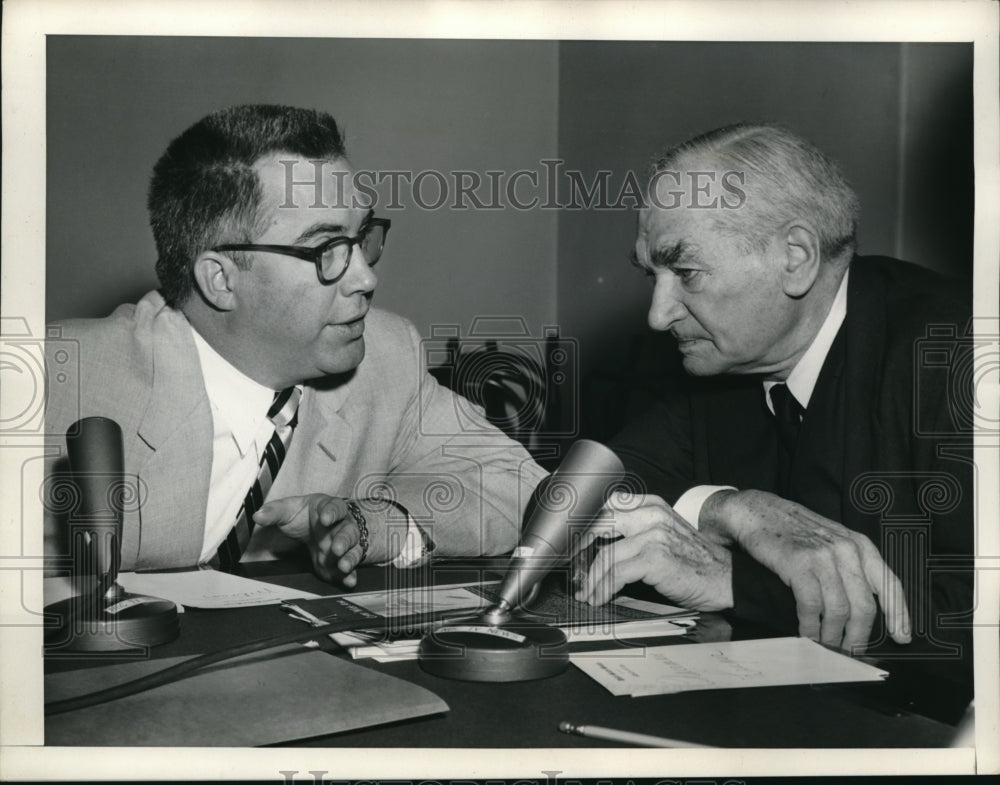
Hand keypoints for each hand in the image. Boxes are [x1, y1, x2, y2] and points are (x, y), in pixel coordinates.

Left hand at [254, 495, 385, 586]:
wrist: (316, 525)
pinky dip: (350, 575)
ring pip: (352, 550)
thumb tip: (258, 516)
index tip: (325, 519)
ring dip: (349, 558)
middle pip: (348, 532)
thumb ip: (274, 512)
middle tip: (335, 549)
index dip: (331, 513)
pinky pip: (350, 568)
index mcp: (330, 508)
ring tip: (343, 567)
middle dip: (343, 541)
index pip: (335, 507)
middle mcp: (342, 526)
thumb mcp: (289, 509)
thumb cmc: (304, 515)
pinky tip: (348, 582)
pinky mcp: (342, 560)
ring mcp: (345, 544)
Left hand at [573, 494, 733, 611]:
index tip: (570, 543)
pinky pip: (617, 573)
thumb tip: (601, 544)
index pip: (607, 505)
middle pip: (599, 523)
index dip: (584, 524)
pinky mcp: (656, 558)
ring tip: (586, 593)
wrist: (729, 579)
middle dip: (577, 548)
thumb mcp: (666, 535)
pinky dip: (603, 588)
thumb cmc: (697, 562)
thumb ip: (638, 531)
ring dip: (590, 579)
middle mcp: (651, 515)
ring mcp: (653, 535)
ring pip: (605, 554)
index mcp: (652, 505)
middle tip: (570, 568)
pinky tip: (599, 598)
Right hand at [700, 489, 910, 651]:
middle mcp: (846, 550)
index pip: (890, 585)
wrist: (758, 512)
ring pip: (839, 610)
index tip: (901, 638)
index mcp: (860, 545)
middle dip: (858, 636)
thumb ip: (851, 568)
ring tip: (826, 646)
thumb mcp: (833, 541)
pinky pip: (811, 606)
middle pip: (864, 606)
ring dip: (832, 636)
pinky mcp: (798, 564)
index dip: (898, 615)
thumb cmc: (794, 531)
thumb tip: (864, 609)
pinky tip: (807, 633)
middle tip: (850, 652)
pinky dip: (810, 626)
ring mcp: (823, 556)